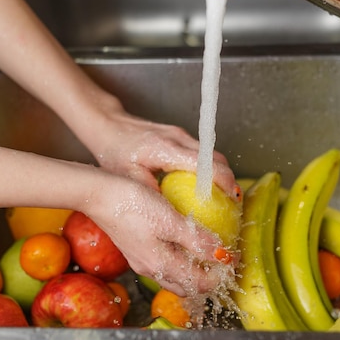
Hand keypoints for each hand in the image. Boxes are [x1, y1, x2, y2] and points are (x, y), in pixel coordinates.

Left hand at [84, 107, 239, 199]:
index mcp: (165, 149)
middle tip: (232, 204)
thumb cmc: (113, 152)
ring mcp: (180, 135)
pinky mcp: (179, 136)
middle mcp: (177, 138)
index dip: (224, 181)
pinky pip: (202, 153)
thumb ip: (151, 194)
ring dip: (221, 174)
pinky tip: (207, 186)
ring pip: (212, 154)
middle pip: (216, 158)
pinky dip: (210, 169)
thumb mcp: (128, 179)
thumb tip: (172, 214)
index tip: (233, 199)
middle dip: (229, 180)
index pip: (205, 164)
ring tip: (224, 198)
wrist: (106, 125)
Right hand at [84, 172, 233, 295]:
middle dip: (206, 278)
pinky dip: (179, 259)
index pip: (197, 283)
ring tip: (207, 252)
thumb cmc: (132, 204)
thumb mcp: (170, 221)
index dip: (218, 275)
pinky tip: (184, 241)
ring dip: (192, 269)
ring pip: (173, 275)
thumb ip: (196, 240)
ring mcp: (141, 259)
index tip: (232, 261)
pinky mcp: (135, 248)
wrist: (99, 193)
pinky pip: (163, 262)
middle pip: (185, 285)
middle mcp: (150, 268)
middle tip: (222, 261)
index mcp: (160, 265)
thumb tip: (221, 254)